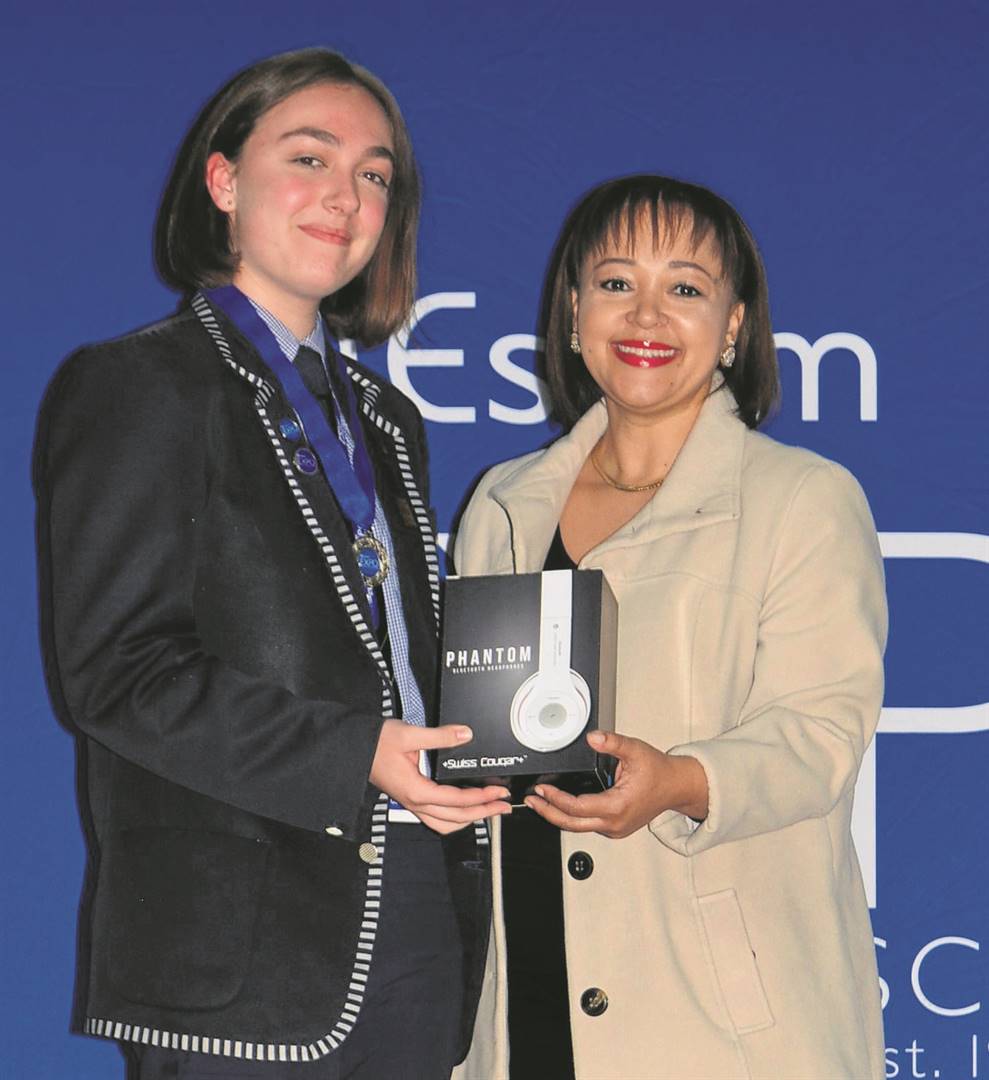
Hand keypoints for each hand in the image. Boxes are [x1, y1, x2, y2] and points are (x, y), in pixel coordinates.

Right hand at [370, 720, 511, 833]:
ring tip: (488, 810)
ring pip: (446, 824)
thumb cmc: (376, 744)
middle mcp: (415, 803)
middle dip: (484, 812)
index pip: (458, 800)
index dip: (482, 797)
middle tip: (504, 806)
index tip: (499, 792)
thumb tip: (466, 735)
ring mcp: (412, 804)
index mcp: (418, 791)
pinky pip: (436, 819)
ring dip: (470, 819)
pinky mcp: (410, 799)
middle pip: (457, 818)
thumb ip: (440, 737)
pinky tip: (464, 809)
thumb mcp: (410, 735)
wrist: (353, 749)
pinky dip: (455, 818)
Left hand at [524, 730, 708, 838]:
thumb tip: (593, 737)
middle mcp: (615, 822)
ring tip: (541, 803)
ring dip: (558, 815)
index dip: (555, 798)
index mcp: (617, 806)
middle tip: (532, 800)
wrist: (676, 786)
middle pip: (572, 824)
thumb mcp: (635, 750)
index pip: (576, 807)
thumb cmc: (659, 772)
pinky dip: (573, 817)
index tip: (542, 788)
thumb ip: (612, 742)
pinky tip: (562, 806)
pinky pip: (588, 825)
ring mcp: (615, 828)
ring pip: (579, 827)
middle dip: (548, 812)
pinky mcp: (616, 827)